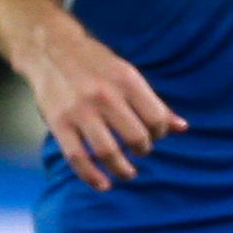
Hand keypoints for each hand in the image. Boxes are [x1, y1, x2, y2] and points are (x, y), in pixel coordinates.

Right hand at [22, 35, 185, 188]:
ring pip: (108, 152)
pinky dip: (92, 176)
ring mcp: (79, 110)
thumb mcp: (127, 73)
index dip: (161, 132)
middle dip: (143, 150)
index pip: (156, 117)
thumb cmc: (95, 62)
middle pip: (135, 137)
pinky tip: (103, 184)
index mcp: (126, 79)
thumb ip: (153, 102)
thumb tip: (182, 128)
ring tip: (128, 173)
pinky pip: (78, 158)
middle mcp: (104, 95)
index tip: (155, 135)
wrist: (50, 48)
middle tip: (141, 151)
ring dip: (122, 169)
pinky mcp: (58, 123)